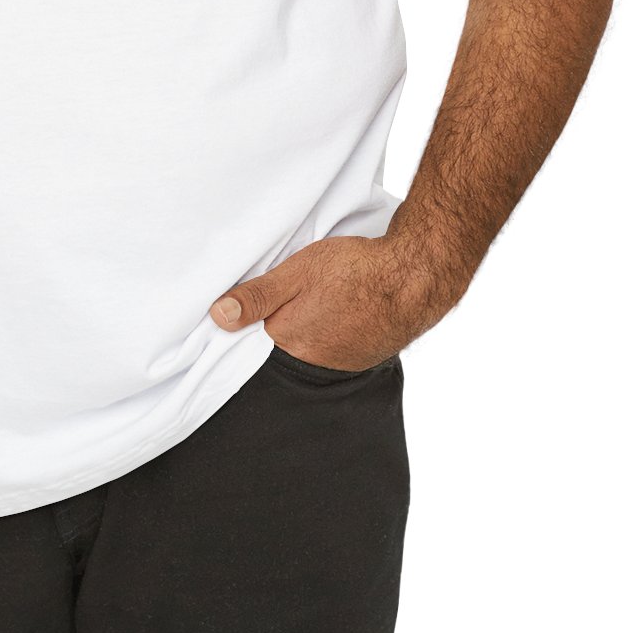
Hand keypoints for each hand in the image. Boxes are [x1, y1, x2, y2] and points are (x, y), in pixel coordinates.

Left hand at [207, 234, 459, 369]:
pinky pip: (335, 348)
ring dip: (309, 328)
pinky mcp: (364, 358)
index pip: (254, 338)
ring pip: (311, 346)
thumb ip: (257, 296)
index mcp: (289, 340)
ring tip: (317, 301)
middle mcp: (313, 361)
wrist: (415, 276)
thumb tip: (217, 317)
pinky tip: (339, 310)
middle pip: (283, 343)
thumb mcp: (297, 272)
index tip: (250, 304)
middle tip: (291, 296)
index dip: (251, 319)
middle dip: (281, 324)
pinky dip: (332, 332)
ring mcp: (341, 362)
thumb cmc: (354, 270)